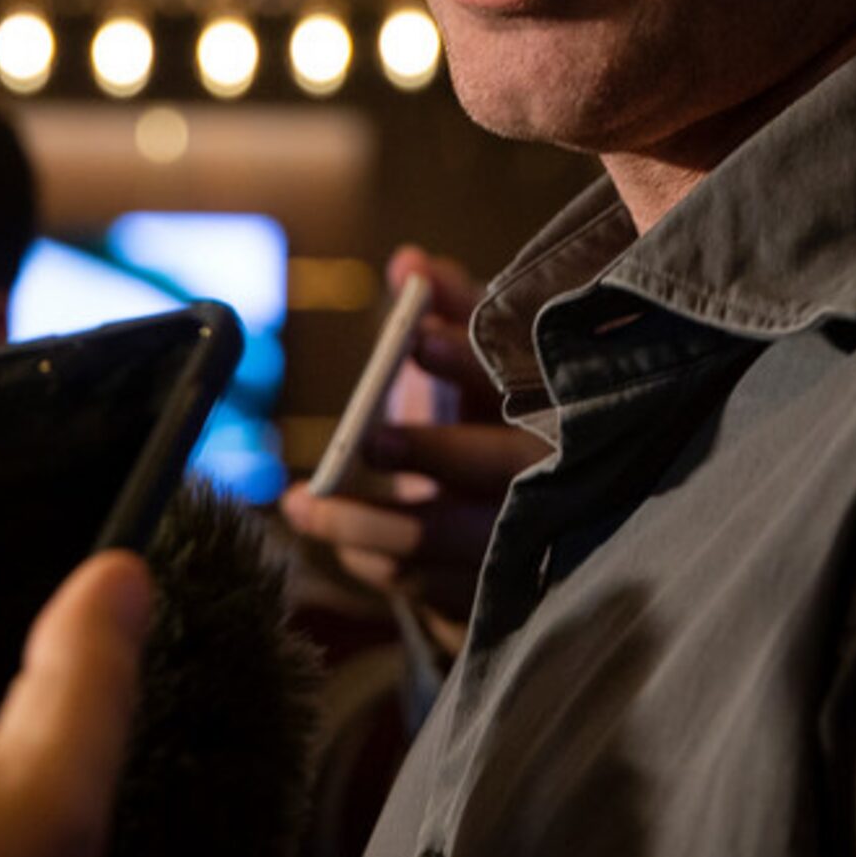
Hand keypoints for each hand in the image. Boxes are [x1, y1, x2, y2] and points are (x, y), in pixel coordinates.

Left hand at [283, 246, 546, 636]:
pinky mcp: (492, 595)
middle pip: (496, 467)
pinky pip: (425, 585)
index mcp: (555, 407)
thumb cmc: (501, 415)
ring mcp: (525, 545)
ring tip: (300, 503)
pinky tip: (334, 539)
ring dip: (363, 521)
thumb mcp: (486, 362)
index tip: (419, 339)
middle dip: (431, 451)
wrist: (548, 527)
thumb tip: (408, 261)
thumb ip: (452, 306)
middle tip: (370, 439)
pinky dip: (372, 559)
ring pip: (444, 537)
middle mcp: (553, 477)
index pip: (522, 378)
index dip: (470, 359)